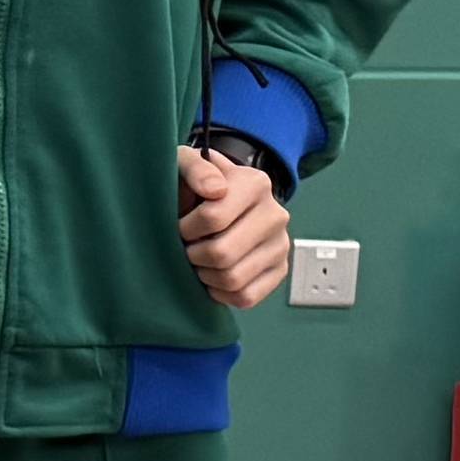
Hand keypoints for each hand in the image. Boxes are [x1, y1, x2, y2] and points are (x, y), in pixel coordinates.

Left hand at [180, 141, 293, 309]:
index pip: (213, 218)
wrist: (219, 198)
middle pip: (222, 254)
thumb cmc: (195, 184)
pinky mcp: (279, 270)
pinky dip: (221, 294)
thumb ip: (195, 168)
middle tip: (186, 247)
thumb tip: (215, 191)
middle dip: (192, 255)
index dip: (185, 228)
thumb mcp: (186, 164)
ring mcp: (281, 244)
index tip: (179, 225)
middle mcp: (276, 214)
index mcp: (255, 183)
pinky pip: (246, 297)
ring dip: (204, 275)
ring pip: (233, 279)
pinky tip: (212, 277)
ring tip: (198, 260)